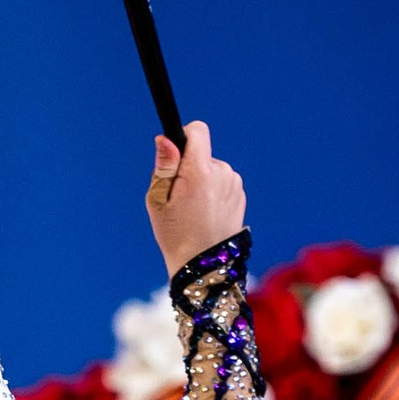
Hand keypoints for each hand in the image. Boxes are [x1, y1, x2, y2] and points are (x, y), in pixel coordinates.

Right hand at [146, 119, 245, 274]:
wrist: (204, 268)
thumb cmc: (175, 235)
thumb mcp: (158, 200)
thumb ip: (164, 166)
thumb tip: (166, 138)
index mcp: (201, 172)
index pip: (198, 130)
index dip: (184, 136)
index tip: (176, 155)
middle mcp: (223, 173)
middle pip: (202, 153)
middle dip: (189, 167)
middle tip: (179, 198)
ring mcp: (235, 185)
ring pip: (212, 168)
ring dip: (202, 181)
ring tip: (193, 209)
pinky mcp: (240, 195)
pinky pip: (222, 182)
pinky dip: (213, 192)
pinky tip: (206, 215)